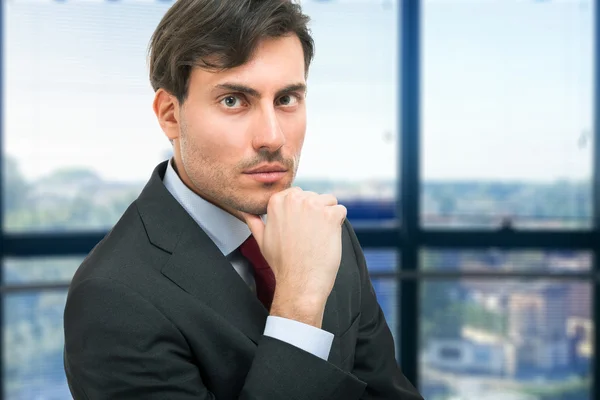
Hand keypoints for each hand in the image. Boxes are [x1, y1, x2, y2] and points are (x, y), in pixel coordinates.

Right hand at [240, 187, 346, 326]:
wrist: (299, 281)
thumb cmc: (281, 262)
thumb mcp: (261, 239)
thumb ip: (254, 221)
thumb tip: (246, 212)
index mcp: (277, 201)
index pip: (298, 194)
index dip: (302, 212)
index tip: (299, 229)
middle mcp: (294, 198)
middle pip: (314, 196)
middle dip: (315, 213)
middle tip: (308, 236)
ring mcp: (313, 205)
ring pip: (329, 201)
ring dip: (328, 216)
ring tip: (317, 237)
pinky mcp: (330, 215)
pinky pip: (340, 210)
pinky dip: (338, 224)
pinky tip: (327, 238)